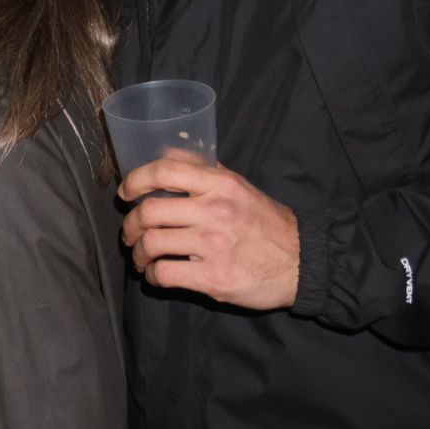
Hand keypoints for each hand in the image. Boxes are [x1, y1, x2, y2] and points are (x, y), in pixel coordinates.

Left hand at [119, 157, 299, 309]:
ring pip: (152, 243)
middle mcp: (215, 211)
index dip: (135, 180)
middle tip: (131, 234)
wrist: (303, 262)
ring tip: (142, 257)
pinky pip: (165, 273)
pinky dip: (153, 275)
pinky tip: (157, 275)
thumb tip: (165, 152)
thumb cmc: (265, 222)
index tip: (126, 194)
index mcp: (220, 184)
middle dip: (131, 225)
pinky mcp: (215, 277)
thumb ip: (202, 169)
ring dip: (138, 253)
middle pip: (149, 211)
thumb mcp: (238, 185)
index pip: (163, 171)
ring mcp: (214, 245)